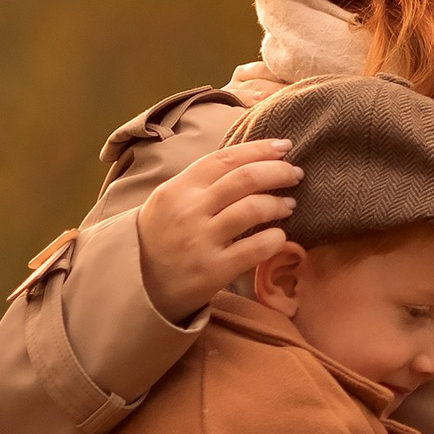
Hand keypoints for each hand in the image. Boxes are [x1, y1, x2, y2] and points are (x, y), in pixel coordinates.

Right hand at [136, 141, 301, 318]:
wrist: (138, 287)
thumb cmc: (161, 237)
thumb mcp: (169, 200)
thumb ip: (202, 181)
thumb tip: (252, 160)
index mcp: (178, 189)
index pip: (225, 158)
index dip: (260, 149)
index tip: (285, 147)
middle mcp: (189, 211)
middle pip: (245, 179)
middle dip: (278, 172)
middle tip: (295, 174)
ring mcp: (201, 242)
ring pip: (253, 209)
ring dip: (279, 204)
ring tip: (289, 205)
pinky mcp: (213, 271)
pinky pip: (255, 248)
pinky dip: (276, 239)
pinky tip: (279, 237)